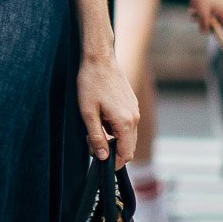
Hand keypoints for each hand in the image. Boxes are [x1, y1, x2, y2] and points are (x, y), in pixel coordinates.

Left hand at [76, 49, 139, 167]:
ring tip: (93, 130)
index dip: (113, 163)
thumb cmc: (90, 84)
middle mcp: (134, 118)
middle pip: (129, 147)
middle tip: (92, 146)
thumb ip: (96, 137)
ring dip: (113, 139)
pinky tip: (101, 118)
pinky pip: (127, 124)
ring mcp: (135, 110)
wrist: (100, 58)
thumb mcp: (87, 113)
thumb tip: (103, 157)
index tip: (99, 163)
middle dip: (112, 152)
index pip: (125, 154)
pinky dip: (116, 128)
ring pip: (128, 135)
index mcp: (125, 123)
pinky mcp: (132, 103)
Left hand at [184, 0, 222, 52]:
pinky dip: (199, 4)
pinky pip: (207, 2)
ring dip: (199, 12)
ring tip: (190, 7)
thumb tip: (206, 32)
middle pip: (216, 19)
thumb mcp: (200, 11)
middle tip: (195, 19)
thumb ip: (204, 23)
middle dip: (205, 21)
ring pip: (209, 10)